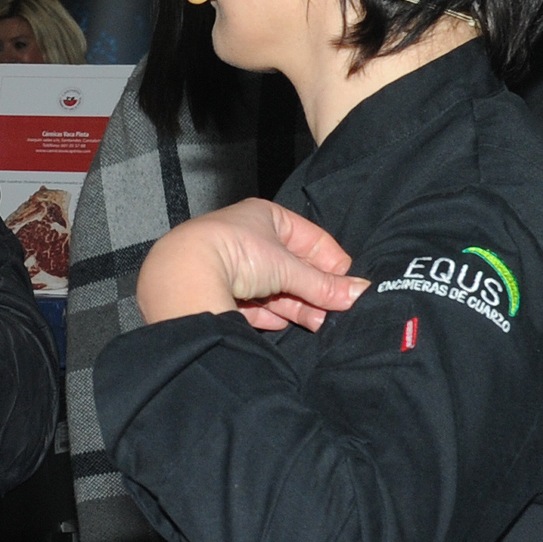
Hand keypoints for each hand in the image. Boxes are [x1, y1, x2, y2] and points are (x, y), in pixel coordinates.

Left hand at [137, 198, 368, 332]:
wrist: (182, 274)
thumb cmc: (236, 253)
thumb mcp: (288, 268)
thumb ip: (324, 284)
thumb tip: (360, 292)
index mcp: (263, 216)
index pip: (308, 238)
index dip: (330, 262)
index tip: (349, 284)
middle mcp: (243, 237)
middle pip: (289, 267)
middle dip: (312, 290)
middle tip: (335, 311)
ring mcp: (226, 264)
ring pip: (269, 287)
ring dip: (293, 306)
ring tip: (317, 324)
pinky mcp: (213, 290)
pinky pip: (246, 304)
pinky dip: (265, 314)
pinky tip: (279, 325)